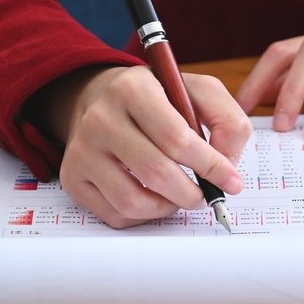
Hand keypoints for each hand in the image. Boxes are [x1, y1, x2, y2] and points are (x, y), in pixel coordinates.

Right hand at [31, 64, 253, 228]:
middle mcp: (100, 118)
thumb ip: (227, 121)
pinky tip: (156, 197)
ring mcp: (82, 150)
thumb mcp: (198, 91)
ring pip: (133, 201)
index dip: (210, 165)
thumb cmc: (159, 98)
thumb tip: (228, 166)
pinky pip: (115, 214)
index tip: (231, 181)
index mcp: (133, 89)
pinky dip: (145, 215)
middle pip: (156, 172)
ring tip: (182, 196)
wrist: (102, 98)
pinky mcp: (72, 177)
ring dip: (168, 207)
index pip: (176, 138)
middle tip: (208, 195)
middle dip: (192, 193)